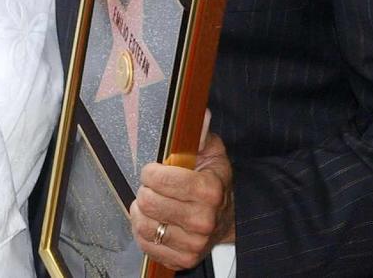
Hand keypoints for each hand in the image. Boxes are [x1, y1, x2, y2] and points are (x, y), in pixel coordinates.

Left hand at [130, 131, 235, 271]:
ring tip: (152, 204)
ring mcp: (192, 244)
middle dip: (146, 189)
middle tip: (153, 187)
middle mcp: (202, 220)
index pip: (160, 179)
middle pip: (148, 201)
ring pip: (144, 225)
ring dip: (142, 211)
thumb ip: (201, 133)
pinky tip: (154, 221)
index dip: (150, 171)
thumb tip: (201, 112)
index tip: (154, 170)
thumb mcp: (212, 153)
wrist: (230, 219)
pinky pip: (146, 245)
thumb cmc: (215, 183)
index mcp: (209, 190)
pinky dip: (144, 231)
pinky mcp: (182, 260)